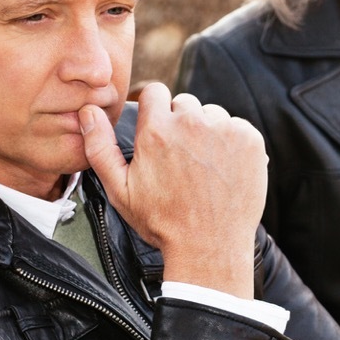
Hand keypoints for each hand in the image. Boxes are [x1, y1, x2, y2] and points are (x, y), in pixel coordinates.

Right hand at [80, 82, 266, 297]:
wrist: (210, 247)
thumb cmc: (162, 222)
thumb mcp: (120, 189)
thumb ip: (100, 146)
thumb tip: (89, 111)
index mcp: (157, 131)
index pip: (154, 92)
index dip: (154, 107)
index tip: (158, 124)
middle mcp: (192, 123)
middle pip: (185, 104)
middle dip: (181, 123)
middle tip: (181, 157)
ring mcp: (225, 130)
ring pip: (213, 115)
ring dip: (209, 132)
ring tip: (204, 167)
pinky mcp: (251, 140)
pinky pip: (238, 128)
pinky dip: (233, 143)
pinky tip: (225, 169)